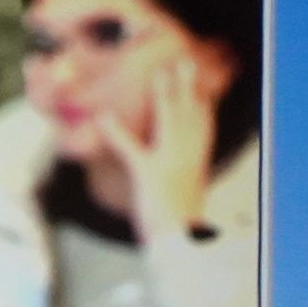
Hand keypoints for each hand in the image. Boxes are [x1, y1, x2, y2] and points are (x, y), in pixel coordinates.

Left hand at [112, 34, 216, 242]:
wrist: (182, 245)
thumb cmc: (180, 224)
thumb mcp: (183, 194)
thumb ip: (180, 174)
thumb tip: (176, 166)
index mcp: (197, 161)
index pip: (203, 123)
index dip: (202, 99)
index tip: (203, 76)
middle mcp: (188, 158)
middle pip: (189, 115)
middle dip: (188, 86)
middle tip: (184, 61)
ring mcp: (170, 163)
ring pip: (170, 122)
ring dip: (165, 96)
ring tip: (159, 72)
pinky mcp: (148, 174)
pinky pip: (130, 149)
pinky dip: (116, 132)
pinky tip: (104, 117)